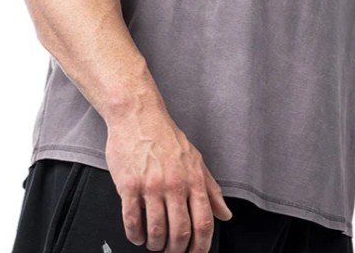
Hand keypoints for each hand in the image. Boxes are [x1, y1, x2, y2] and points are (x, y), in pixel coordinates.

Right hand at [105, 112, 232, 251]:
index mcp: (193, 179)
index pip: (204, 223)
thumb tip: (225, 213)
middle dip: (177, 250)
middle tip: (172, 250)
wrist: (138, 115)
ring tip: (154, 243)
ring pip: (156, 231)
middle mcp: (174, 184)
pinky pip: (132, 221)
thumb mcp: (195, 159)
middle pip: (180, 232)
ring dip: (156, 245)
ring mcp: (151, 185)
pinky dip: (135, 235)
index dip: (201, 246)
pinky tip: (137, 235)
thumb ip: (211, 189)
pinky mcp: (129, 185)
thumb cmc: (165, 136)